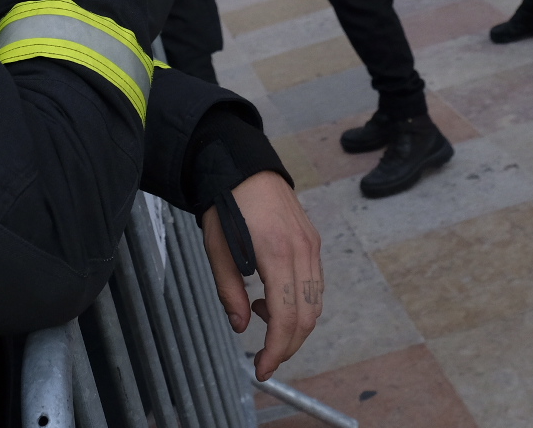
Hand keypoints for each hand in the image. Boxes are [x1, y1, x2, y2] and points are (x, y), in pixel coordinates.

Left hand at [202, 172, 322, 380]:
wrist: (244, 164)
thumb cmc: (225, 203)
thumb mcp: (217, 248)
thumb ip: (230, 290)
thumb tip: (242, 326)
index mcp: (276, 252)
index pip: (286, 316)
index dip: (277, 350)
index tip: (262, 369)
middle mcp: (301, 250)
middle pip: (307, 316)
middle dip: (288, 345)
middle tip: (264, 359)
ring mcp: (311, 245)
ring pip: (316, 303)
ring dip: (294, 325)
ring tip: (261, 316)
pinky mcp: (313, 241)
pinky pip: (315, 284)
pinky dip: (299, 303)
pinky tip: (272, 298)